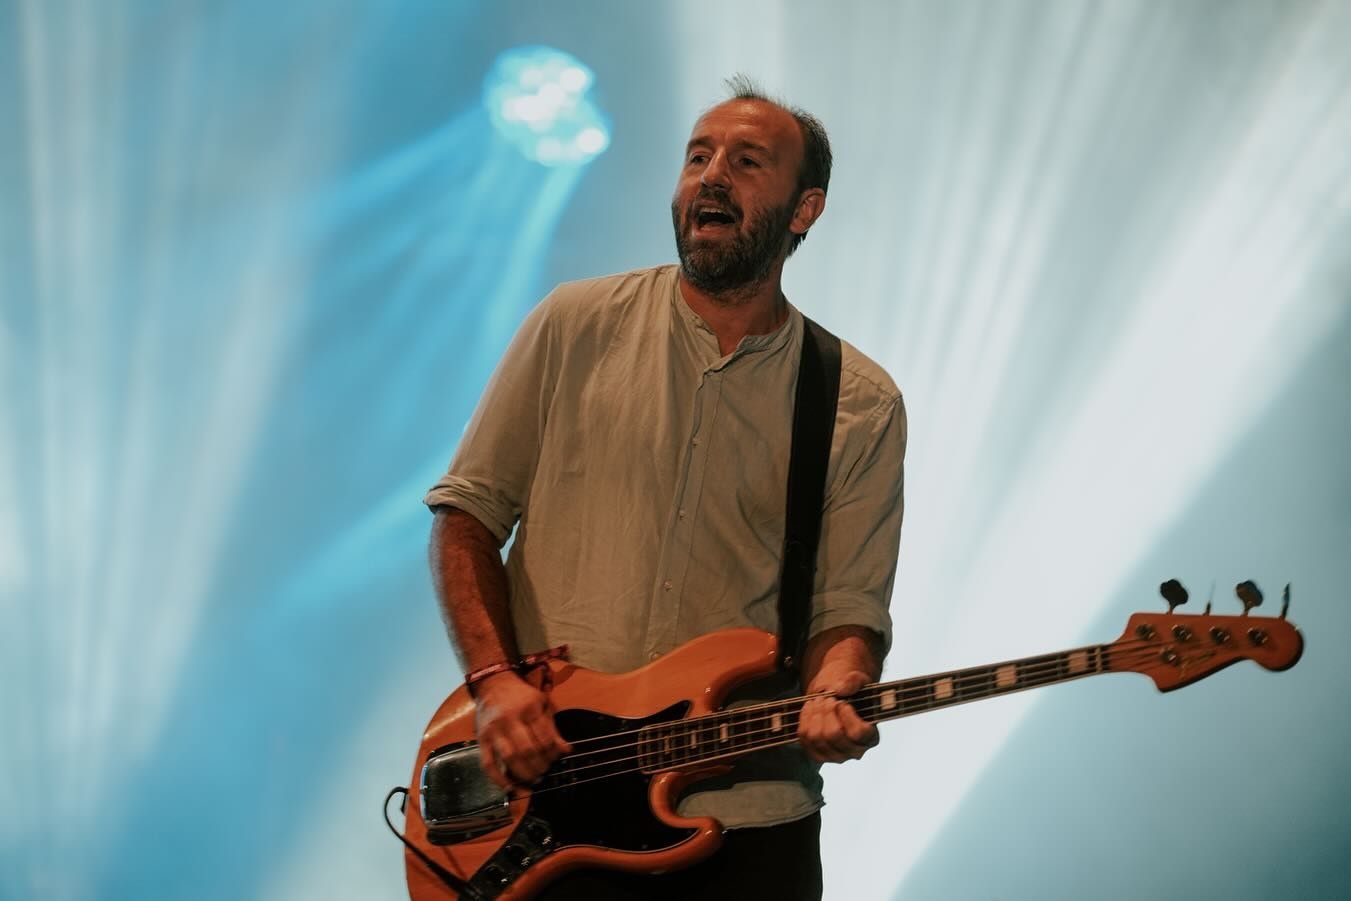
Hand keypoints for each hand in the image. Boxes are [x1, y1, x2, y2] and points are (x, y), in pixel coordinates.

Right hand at [473, 671, 570, 789]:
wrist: (493, 684)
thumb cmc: (521, 696)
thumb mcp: (542, 704)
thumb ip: (552, 727)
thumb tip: (566, 750)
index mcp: (529, 708)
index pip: (544, 737)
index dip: (553, 752)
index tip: (558, 758)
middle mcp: (510, 719)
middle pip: (527, 750)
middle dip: (540, 766)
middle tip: (545, 772)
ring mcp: (493, 730)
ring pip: (509, 758)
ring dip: (524, 774)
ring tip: (533, 780)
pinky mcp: (481, 739)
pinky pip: (488, 763)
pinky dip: (498, 779)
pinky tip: (510, 788)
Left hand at [798, 666, 879, 763]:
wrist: (838, 701)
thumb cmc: (852, 692)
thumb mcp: (857, 681)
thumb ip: (853, 682)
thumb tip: (839, 690)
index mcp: (871, 737)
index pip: (858, 733)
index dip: (847, 715)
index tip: (842, 703)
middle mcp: (855, 752)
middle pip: (834, 735)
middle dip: (826, 711)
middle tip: (827, 698)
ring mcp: (836, 756)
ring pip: (817, 738)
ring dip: (814, 714)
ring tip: (818, 700)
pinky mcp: (818, 755)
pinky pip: (805, 739)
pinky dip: (805, 720)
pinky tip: (810, 706)